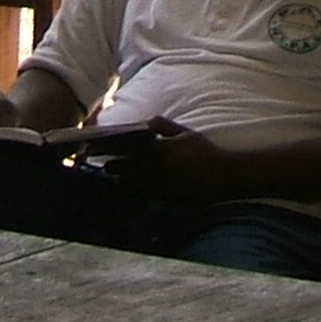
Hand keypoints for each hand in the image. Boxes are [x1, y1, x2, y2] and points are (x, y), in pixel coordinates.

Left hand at [99, 118, 241, 203]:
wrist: (224, 177)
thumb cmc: (206, 152)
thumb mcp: (186, 133)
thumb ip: (163, 126)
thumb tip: (144, 122)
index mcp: (160, 149)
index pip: (126, 149)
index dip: (108, 149)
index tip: (96, 147)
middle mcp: (157, 169)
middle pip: (125, 169)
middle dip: (112, 166)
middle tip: (104, 164)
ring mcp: (160, 186)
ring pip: (131, 183)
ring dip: (121, 179)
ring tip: (114, 175)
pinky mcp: (165, 199)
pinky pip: (143, 194)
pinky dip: (134, 190)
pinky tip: (131, 186)